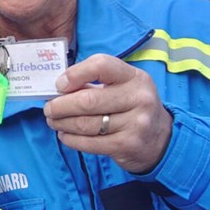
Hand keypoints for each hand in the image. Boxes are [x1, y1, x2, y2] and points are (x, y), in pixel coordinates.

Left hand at [43, 53, 172, 174]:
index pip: (102, 65)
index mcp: (135, 77)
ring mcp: (134, 123)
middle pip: (88, 101)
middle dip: (61, 106)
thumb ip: (97, 83)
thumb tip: (60, 88)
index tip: (59, 85)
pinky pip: (89, 143)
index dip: (76, 73)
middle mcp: (138, 98)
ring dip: (62, 123)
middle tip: (49, 108)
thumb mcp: (124, 88)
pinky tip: (64, 135)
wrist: (160, 139)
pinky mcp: (126, 145)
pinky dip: (71, 140)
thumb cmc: (132, 108)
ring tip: (53, 121)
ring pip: (86, 124)